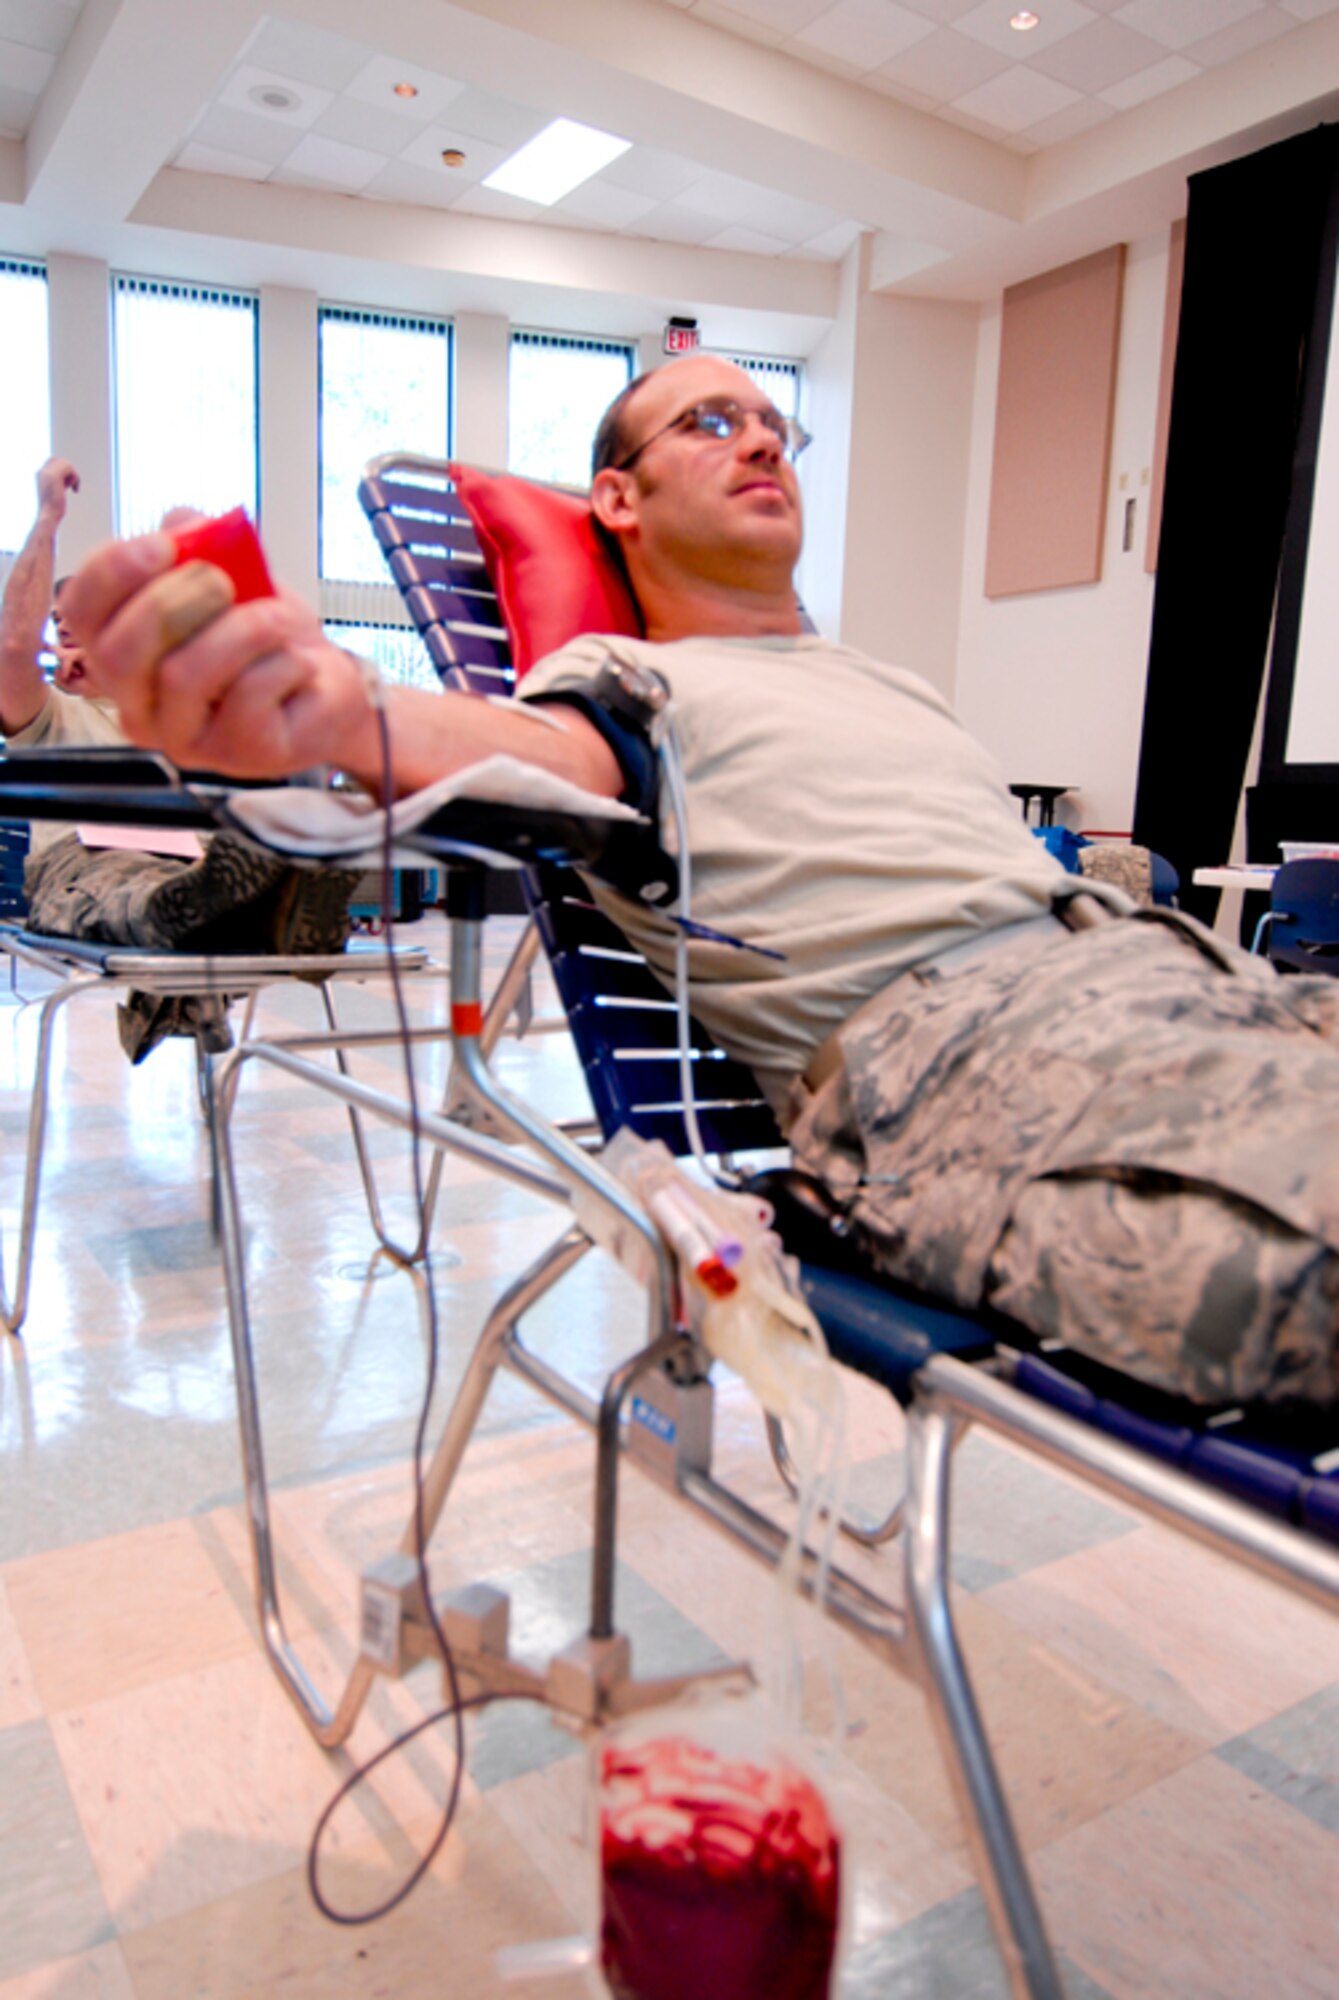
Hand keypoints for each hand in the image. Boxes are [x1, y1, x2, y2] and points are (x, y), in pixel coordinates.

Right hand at [36, 458, 78, 521]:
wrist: (48, 517)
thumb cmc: (52, 510)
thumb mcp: (55, 492)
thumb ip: (59, 482)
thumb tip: (69, 477)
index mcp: (39, 474)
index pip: (53, 461)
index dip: (63, 471)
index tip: (66, 485)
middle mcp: (41, 471)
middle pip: (61, 460)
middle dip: (69, 472)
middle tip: (70, 487)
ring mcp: (46, 472)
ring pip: (66, 463)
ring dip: (73, 476)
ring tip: (73, 488)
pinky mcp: (54, 476)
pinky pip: (70, 468)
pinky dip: (76, 478)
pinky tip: (74, 490)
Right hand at [59, 531, 378, 780]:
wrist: (331, 686)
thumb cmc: (268, 637)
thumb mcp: (233, 574)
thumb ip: (199, 543)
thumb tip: (181, 521)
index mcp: (122, 654)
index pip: (80, 613)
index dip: (112, 572)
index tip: (164, 544)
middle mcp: (140, 706)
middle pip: (122, 651)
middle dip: (175, 601)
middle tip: (224, 581)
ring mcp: (188, 739)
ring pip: (184, 675)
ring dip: (241, 630)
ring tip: (276, 619)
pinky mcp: (241, 755)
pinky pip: (248, 697)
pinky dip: (282, 663)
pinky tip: (298, 666)